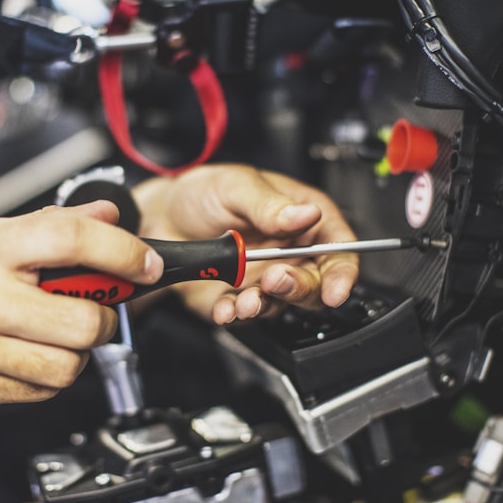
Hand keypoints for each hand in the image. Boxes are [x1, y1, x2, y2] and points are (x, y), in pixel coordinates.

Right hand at [0, 202, 162, 410]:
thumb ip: (45, 224)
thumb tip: (104, 212)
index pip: (72, 240)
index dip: (122, 250)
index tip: (146, 263)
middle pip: (82, 321)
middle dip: (105, 317)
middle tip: (97, 307)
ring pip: (65, 367)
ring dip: (78, 353)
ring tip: (60, 334)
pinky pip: (36, 394)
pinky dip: (48, 378)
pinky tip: (31, 356)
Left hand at [133, 163, 358, 323]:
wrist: (160, 218)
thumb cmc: (203, 194)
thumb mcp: (237, 187)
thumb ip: (270, 205)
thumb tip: (306, 213)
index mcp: (301, 219)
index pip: (338, 248)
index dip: (342, 272)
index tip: (335, 289)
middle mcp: (288, 252)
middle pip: (315, 283)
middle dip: (299, 288)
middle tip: (274, 279)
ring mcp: (264, 278)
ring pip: (282, 304)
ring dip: (266, 305)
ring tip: (246, 299)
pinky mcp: (238, 297)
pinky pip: (246, 314)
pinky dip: (237, 315)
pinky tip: (226, 307)